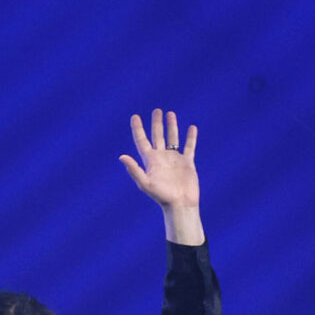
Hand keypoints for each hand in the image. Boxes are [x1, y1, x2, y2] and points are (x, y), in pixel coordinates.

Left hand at [120, 109, 202, 244]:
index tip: (135, 116)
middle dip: (156, 123)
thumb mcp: (145, 183)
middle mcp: (162, 158)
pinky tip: (192, 128)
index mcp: (151, 161)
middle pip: (157, 136)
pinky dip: (191, 137)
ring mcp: (175, 159)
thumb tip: (122, 156)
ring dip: (171, 126)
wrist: (180, 204)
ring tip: (170, 114)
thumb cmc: (162, 196)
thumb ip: (134, 170)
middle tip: (157, 110)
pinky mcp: (187, 163)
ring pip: (172, 138)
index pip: (142, 141)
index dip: (138, 129)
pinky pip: (189, 147)